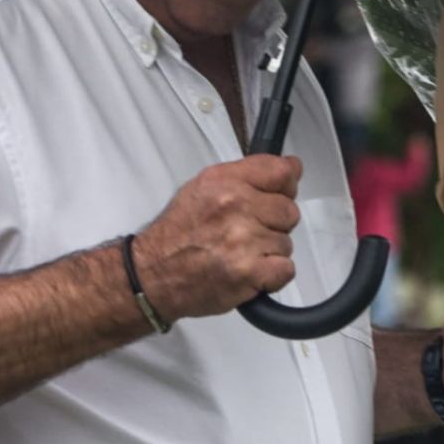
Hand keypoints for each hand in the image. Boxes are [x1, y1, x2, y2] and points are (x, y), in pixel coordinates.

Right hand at [132, 156, 301, 320]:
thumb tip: (291, 168)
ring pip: (286, 242)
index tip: (282, 192)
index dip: (287, 184)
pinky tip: (250, 270)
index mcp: (224, 181)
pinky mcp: (249, 272)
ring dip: (269, 251)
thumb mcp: (203, 188)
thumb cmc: (177, 234)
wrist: (153, 275)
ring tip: (241, 253)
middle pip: (289, 210)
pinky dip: (272, 275)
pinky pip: (286, 269)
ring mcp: (243, 240)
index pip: (280, 171)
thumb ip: (246, 176)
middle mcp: (235, 206)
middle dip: (274, 223)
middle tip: (248, 232)